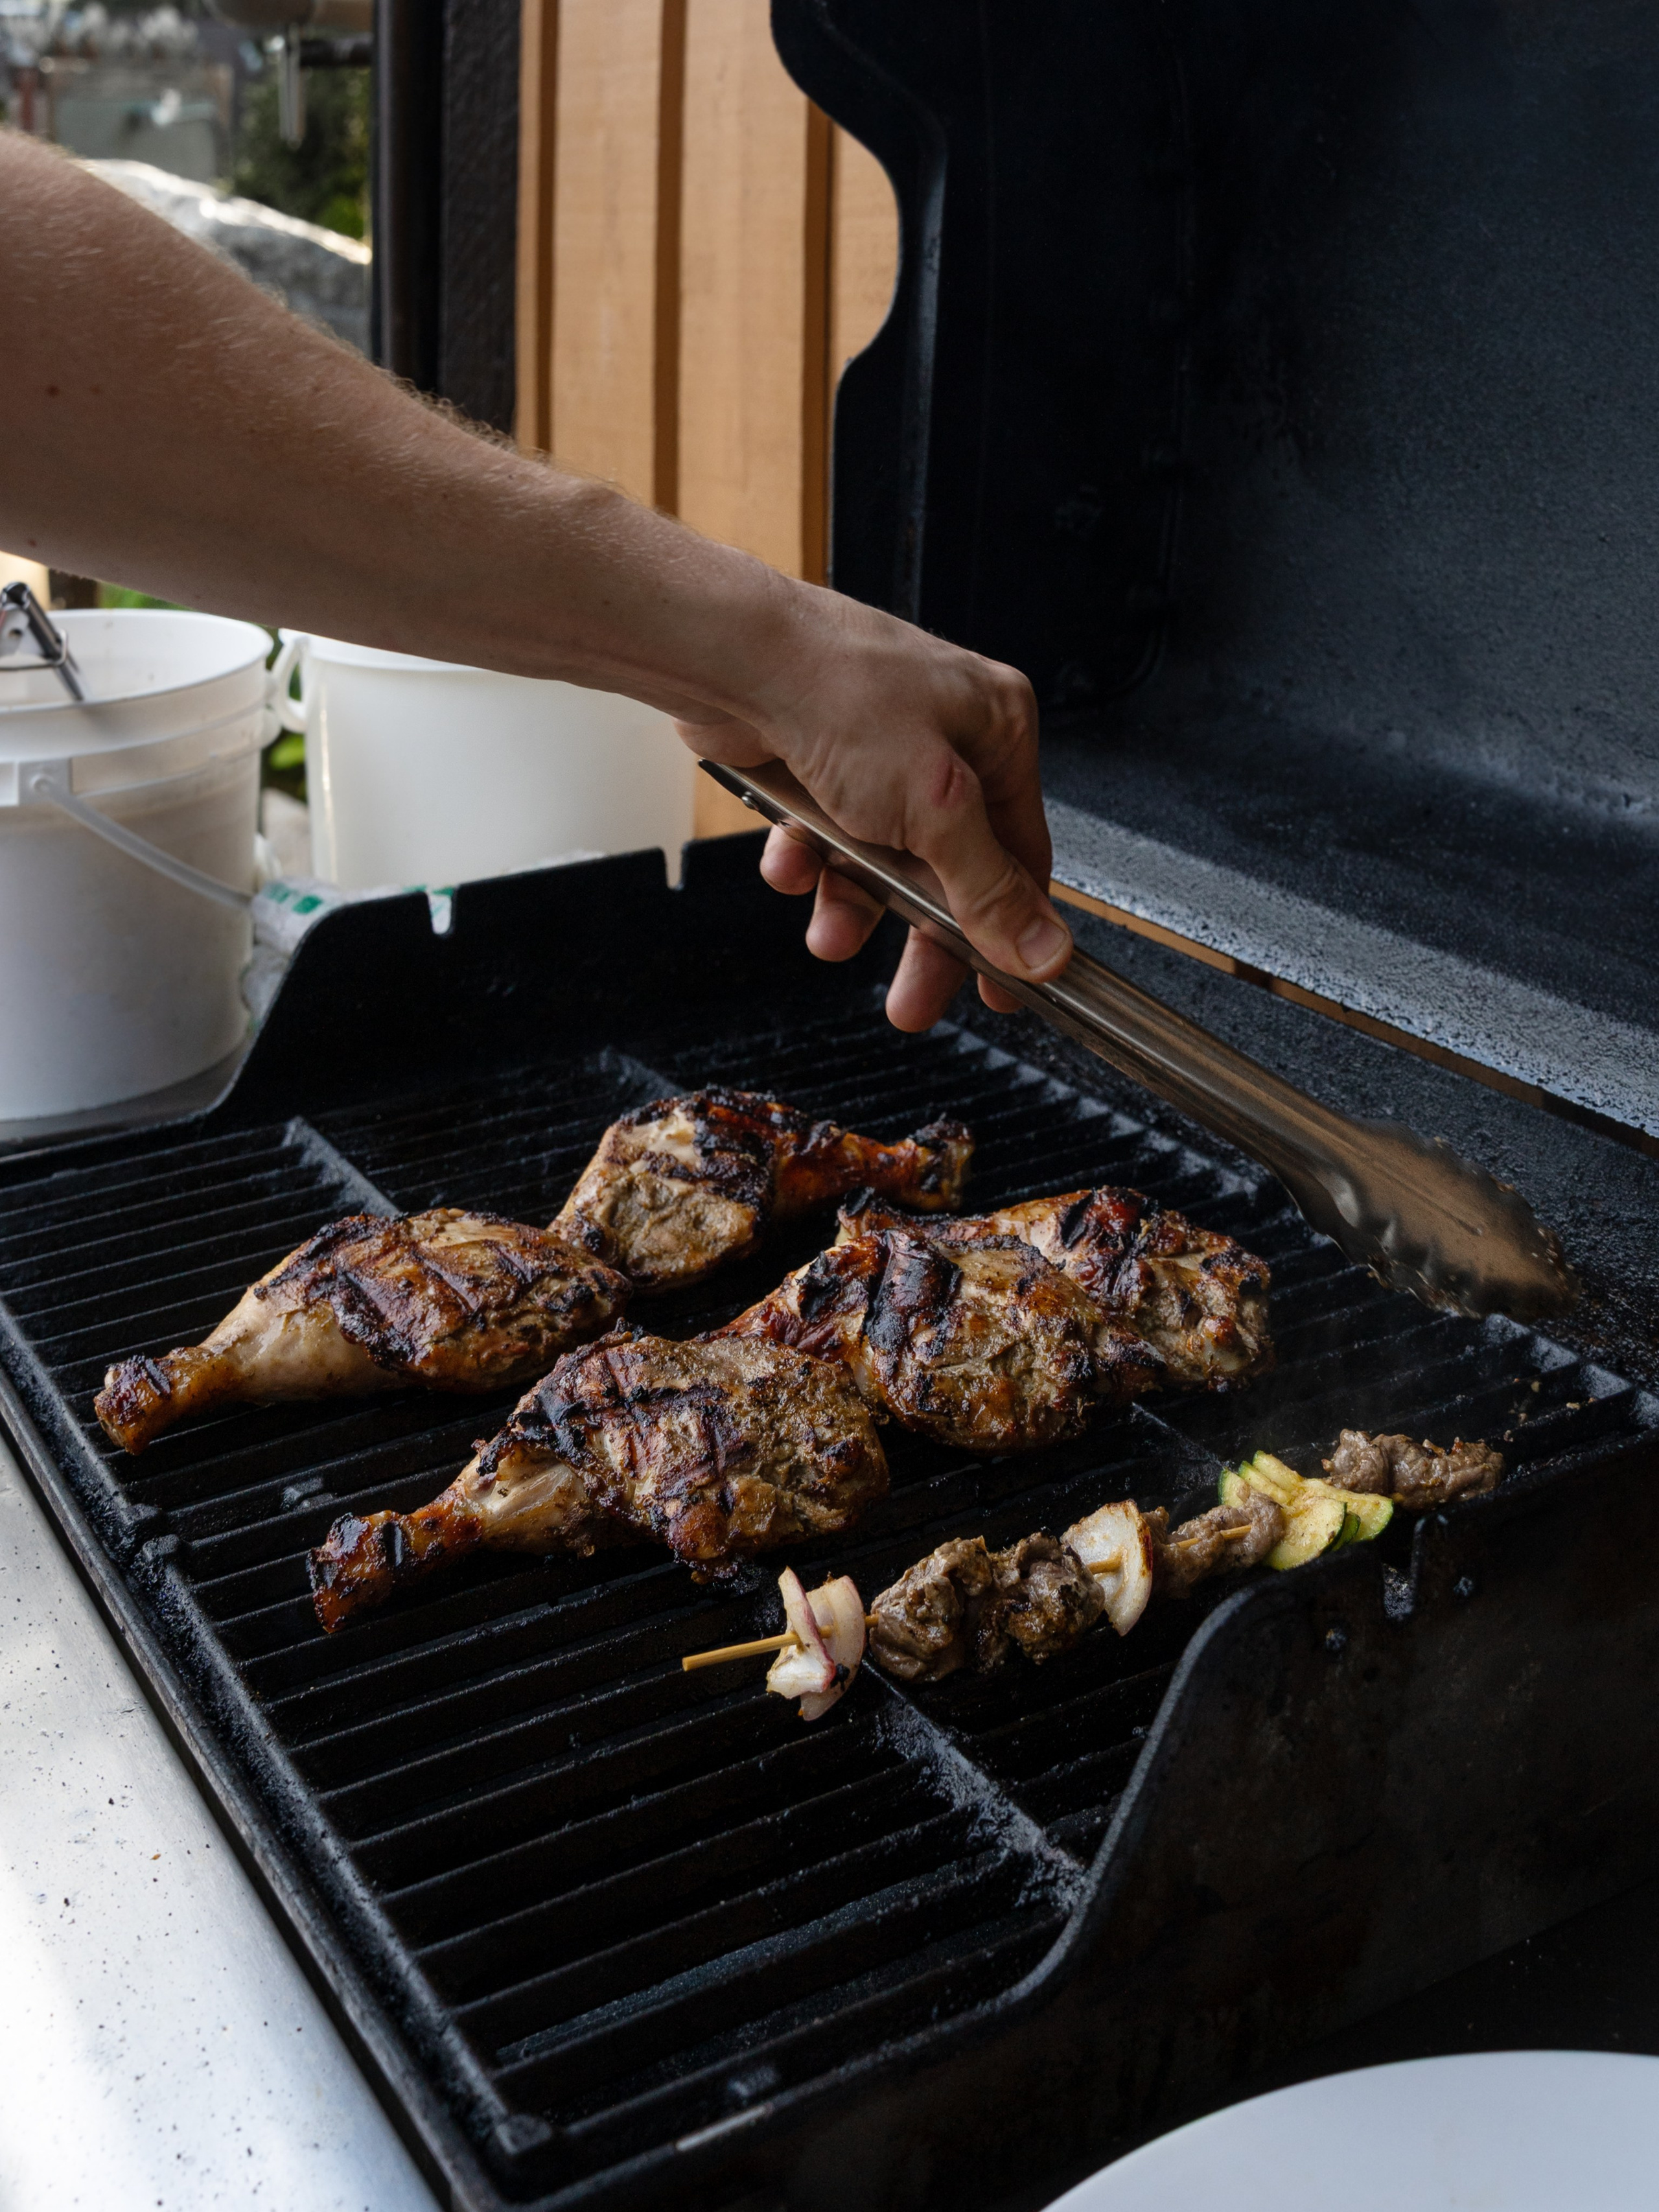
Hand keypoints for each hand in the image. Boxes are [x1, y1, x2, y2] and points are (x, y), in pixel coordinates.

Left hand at [673, 581, 1070, 1030]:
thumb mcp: (936, 809)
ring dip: (853, 904)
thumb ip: (988, 888)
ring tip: (831, 937)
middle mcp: (942, 735)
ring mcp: (876, 747)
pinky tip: (790, 864)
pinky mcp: (816, 759)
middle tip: (912, 1000)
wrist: (731, 657)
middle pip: (949, 867)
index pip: (1022, 850)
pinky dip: (807, 860)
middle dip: (922, 938)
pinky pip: (824, 834)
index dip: (1012, 926)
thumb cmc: (840, 693)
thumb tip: (1043, 949)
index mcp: (996, 729)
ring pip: (879, 857)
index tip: (1001, 985)